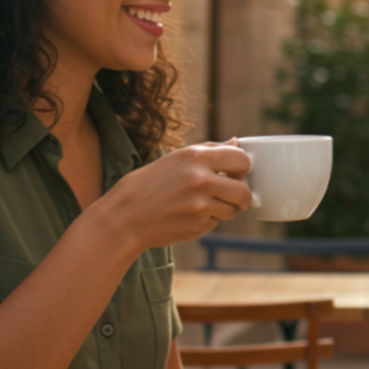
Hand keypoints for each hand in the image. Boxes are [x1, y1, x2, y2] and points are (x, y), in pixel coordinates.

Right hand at [99, 143, 252, 252]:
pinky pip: (216, 223)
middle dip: (242, 196)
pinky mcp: (197, 226)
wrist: (124, 217)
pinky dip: (207, 221)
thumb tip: (237, 142)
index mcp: (196, 157)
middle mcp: (201, 179)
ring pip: (233, 210)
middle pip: (244, 191)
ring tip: (200, 204)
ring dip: (224, 209)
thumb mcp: (176, 159)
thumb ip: (209, 151)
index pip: (241, 159)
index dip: (243, 168)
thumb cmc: (149, 184)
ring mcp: (200, 205)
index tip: (236, 173)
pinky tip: (186, 215)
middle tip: (231, 196)